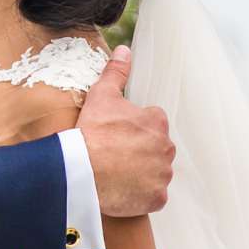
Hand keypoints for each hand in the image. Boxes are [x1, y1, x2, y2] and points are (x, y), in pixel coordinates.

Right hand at [78, 48, 172, 217]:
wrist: (82, 170)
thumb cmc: (92, 131)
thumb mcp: (102, 95)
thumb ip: (116, 72)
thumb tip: (125, 50)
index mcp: (157, 121)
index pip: (151, 123)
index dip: (132, 129)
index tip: (116, 136)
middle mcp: (166, 147)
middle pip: (156, 149)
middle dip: (140, 152)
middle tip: (115, 156)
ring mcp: (163, 175)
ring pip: (155, 173)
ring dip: (141, 174)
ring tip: (116, 174)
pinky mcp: (156, 198)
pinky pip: (153, 197)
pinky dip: (141, 196)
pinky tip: (123, 191)